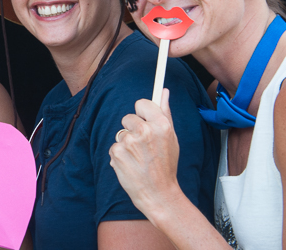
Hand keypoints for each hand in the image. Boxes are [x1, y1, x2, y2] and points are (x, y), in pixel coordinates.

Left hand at [108, 89, 180, 216]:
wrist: (158, 193)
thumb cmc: (166, 165)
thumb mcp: (171, 138)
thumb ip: (165, 112)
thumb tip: (163, 91)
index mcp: (161, 125)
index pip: (142, 103)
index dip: (142, 112)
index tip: (144, 119)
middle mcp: (144, 131)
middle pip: (128, 117)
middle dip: (133, 129)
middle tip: (143, 146)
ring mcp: (129, 141)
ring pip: (121, 133)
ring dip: (126, 143)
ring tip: (138, 158)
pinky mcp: (116, 152)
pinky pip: (114, 146)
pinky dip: (120, 154)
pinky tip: (130, 164)